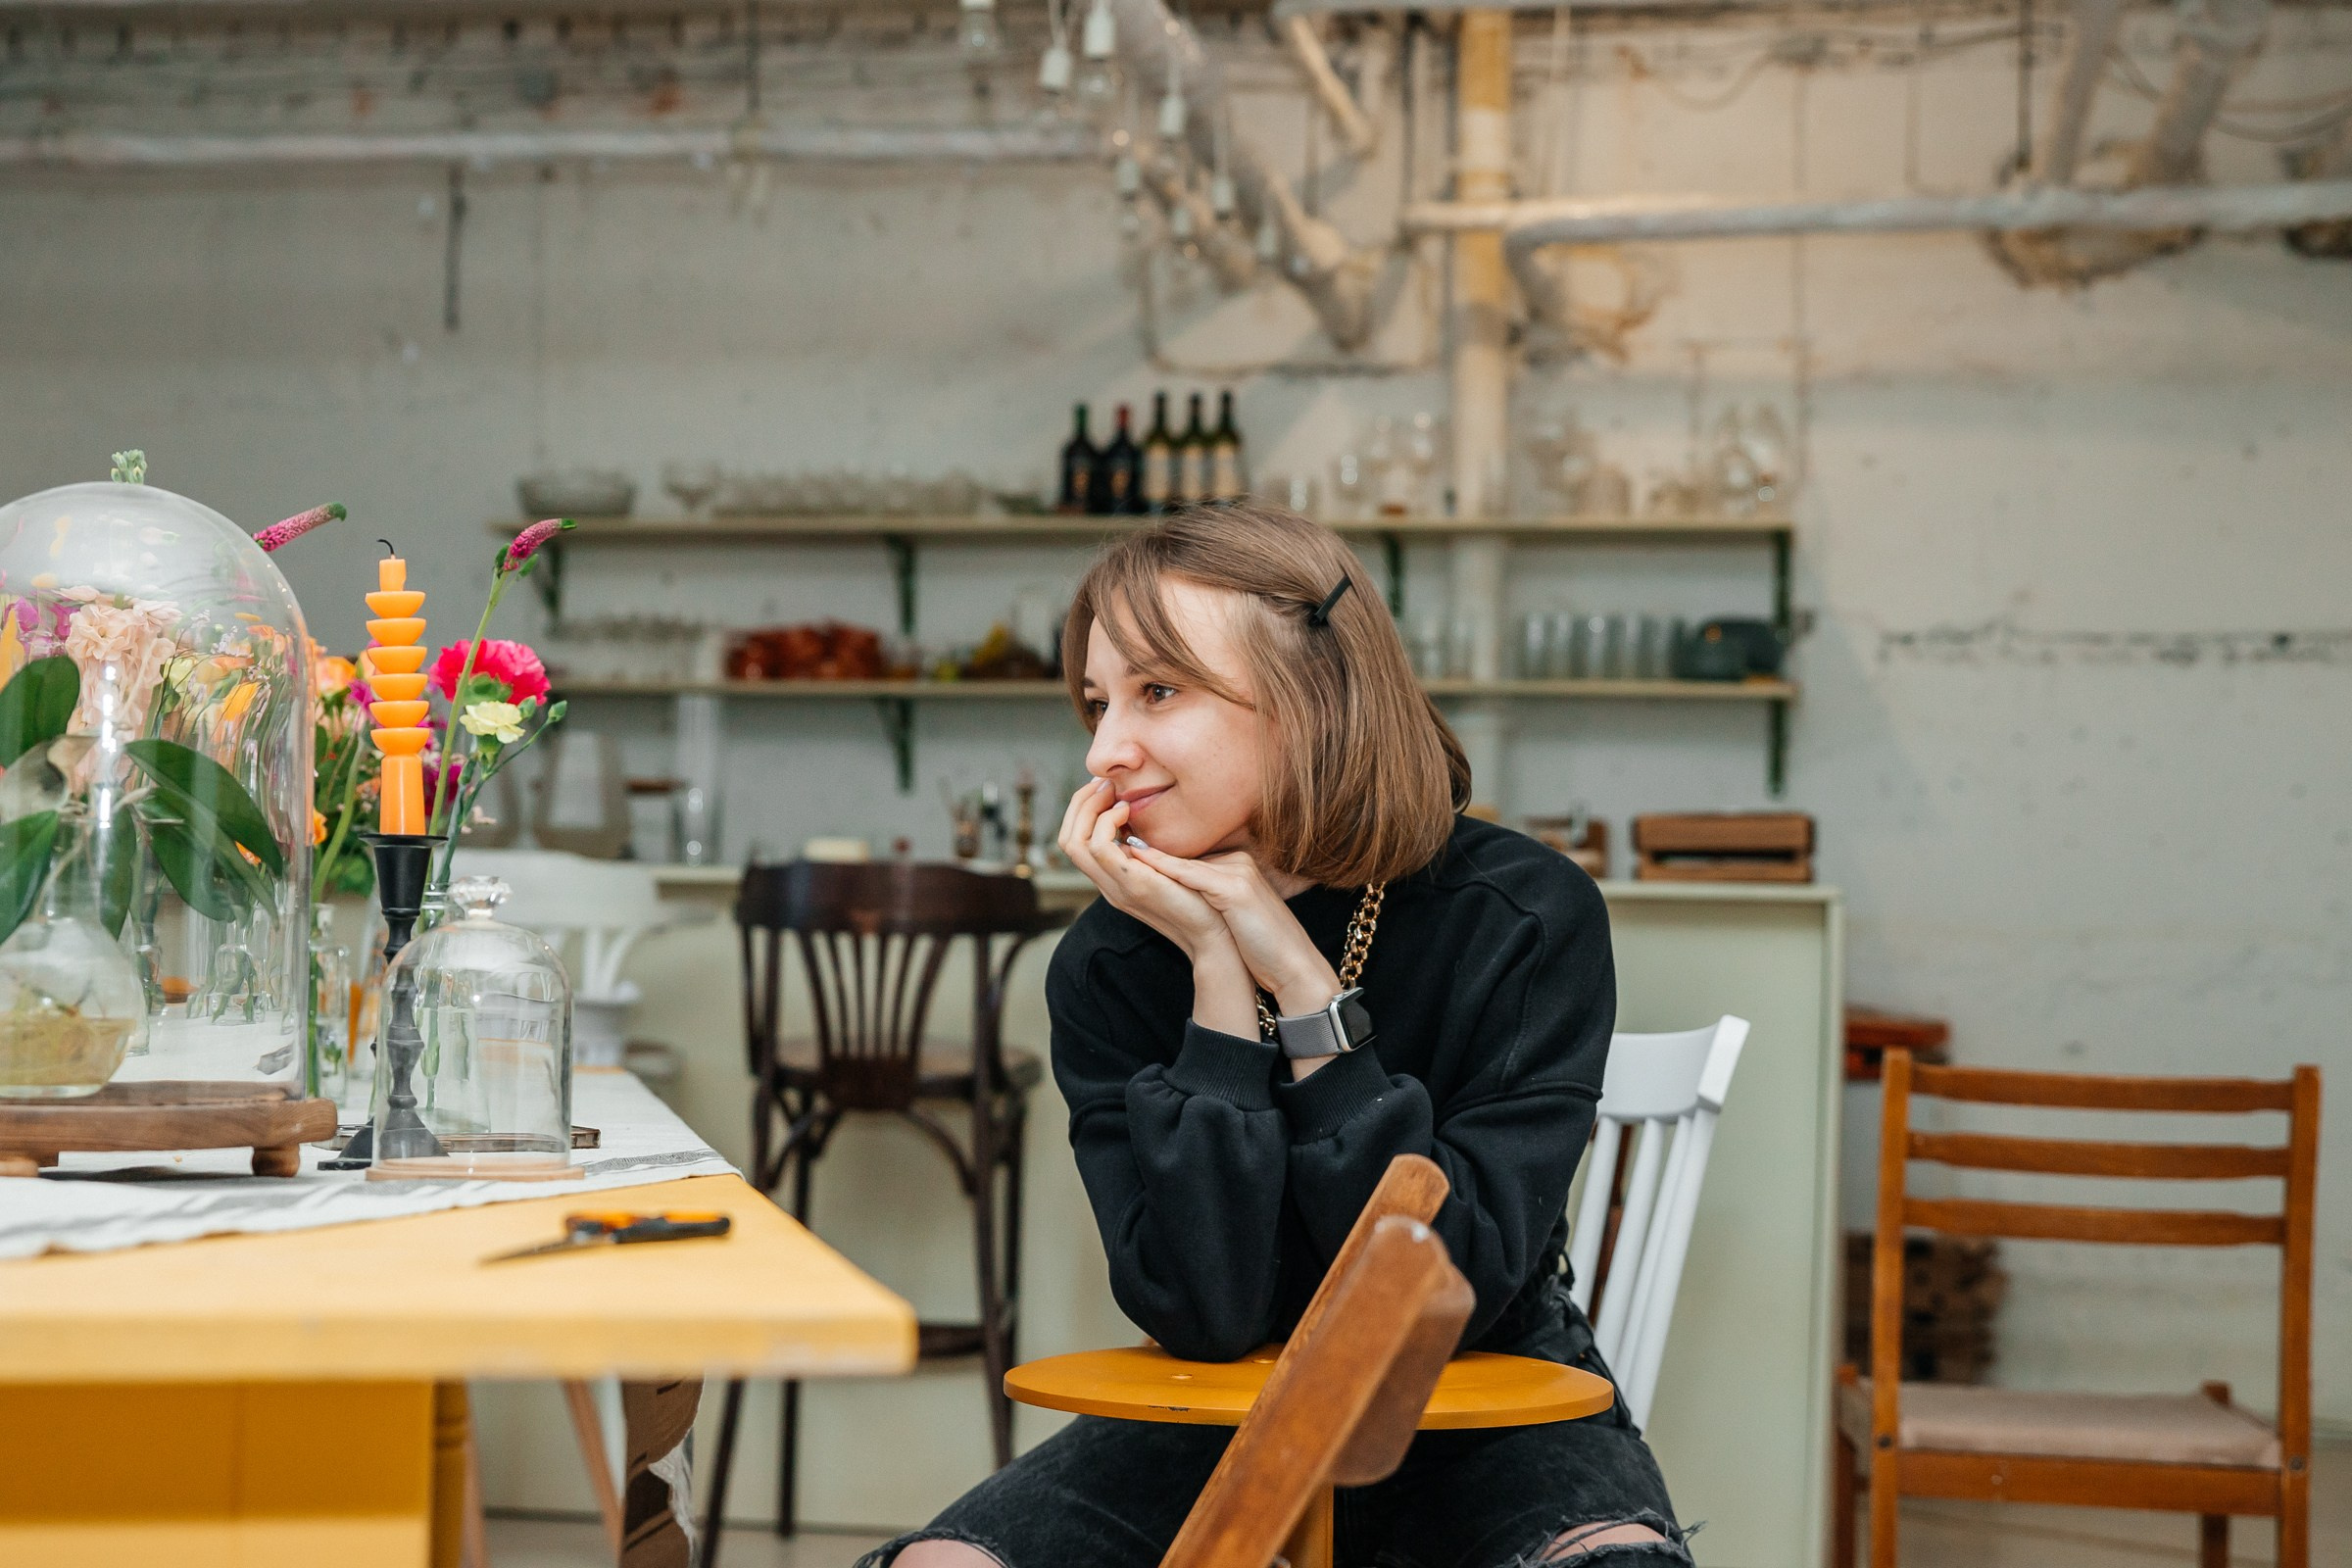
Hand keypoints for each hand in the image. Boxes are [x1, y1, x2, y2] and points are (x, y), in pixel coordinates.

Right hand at [1057, 779, 1234, 962]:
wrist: (1216, 936)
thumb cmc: (1202, 898)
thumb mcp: (1169, 868)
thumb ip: (1152, 850)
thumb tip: (1148, 820)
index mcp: (1113, 880)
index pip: (1075, 841)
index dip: (1083, 810)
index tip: (1106, 787)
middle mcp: (1107, 884)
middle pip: (1066, 839)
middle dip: (1080, 804)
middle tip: (1104, 783)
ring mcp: (1116, 886)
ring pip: (1073, 842)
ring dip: (1089, 808)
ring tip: (1114, 793)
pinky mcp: (1131, 884)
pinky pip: (1099, 847)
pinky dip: (1106, 822)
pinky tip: (1126, 811)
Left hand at [1121, 842, 1341, 1017]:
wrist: (1294, 965)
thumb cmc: (1262, 946)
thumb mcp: (1231, 915)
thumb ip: (1207, 897)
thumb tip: (1172, 890)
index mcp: (1235, 866)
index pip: (1187, 857)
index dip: (1154, 858)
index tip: (1122, 855)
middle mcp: (1236, 862)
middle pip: (1182, 854)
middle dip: (1146, 852)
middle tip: (1110, 846)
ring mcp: (1237, 872)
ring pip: (1183, 861)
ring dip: (1148, 858)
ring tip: (1115, 851)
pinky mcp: (1236, 889)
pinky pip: (1192, 875)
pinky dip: (1164, 870)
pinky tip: (1139, 864)